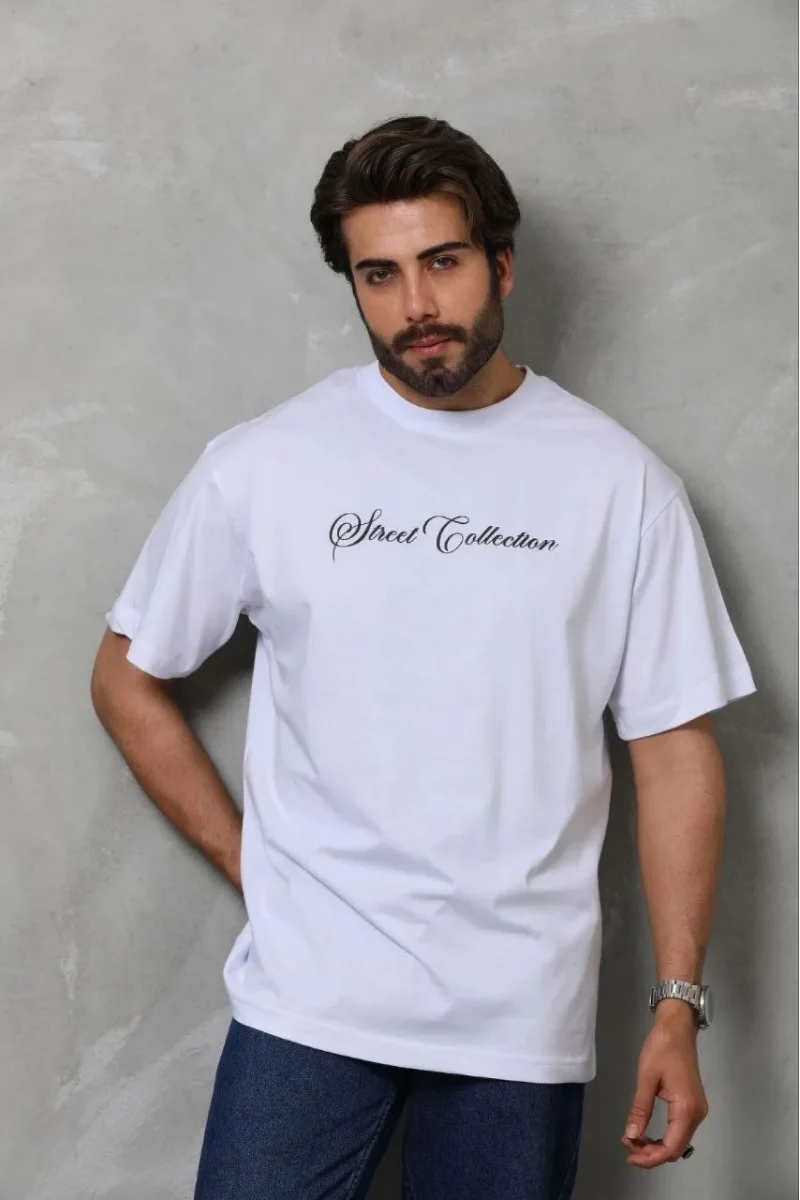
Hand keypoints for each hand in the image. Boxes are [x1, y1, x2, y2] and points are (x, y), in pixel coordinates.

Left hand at [621, 1004, 708, 1167]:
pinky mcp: (693, 1105)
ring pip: (679, 1141)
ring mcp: (697, 1110)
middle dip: (652, 1154)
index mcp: (686, 1108)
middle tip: (628, 1148)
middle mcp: (697, 1114)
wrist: (677, 1028)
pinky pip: (679, 1130)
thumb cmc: (661, 1048)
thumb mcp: (646, 1077)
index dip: (650, 1157)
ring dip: (657, 1146)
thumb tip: (631, 1136)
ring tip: (633, 1141)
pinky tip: (647, 1133)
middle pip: (676, 1148)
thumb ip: (640, 1109)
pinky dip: (664, 1136)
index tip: (629, 1155)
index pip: (671, 1147)